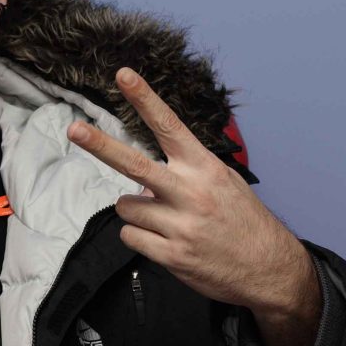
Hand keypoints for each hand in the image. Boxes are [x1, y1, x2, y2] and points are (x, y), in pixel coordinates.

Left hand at [68, 67, 321, 345]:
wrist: (270, 270)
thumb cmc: (241, 219)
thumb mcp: (223, 181)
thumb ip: (184, 172)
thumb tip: (141, 180)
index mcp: (204, 168)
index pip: (169, 126)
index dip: (144, 99)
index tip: (123, 75)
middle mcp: (190, 192)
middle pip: (133, 164)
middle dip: (100, 145)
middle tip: (74, 129)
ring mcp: (179, 225)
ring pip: (126, 205)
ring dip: (138, 212)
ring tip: (168, 221)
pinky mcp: (171, 254)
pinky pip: (130, 236)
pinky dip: (140, 237)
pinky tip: (166, 240)